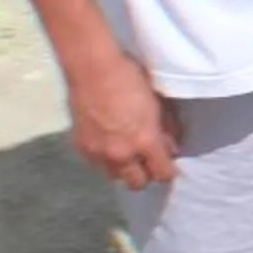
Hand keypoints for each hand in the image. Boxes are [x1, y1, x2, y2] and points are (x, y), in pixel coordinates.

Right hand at [65, 51, 180, 188]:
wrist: (93, 69)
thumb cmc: (131, 79)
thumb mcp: (159, 104)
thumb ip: (166, 130)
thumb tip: (171, 147)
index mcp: (145, 142)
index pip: (162, 174)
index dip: (168, 171)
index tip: (169, 165)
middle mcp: (121, 154)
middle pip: (138, 184)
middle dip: (146, 175)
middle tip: (148, 161)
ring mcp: (98, 153)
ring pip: (115, 176)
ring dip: (123, 169)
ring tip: (126, 152)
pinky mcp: (81, 147)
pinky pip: (96, 164)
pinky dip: (104, 159)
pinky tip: (108, 144)